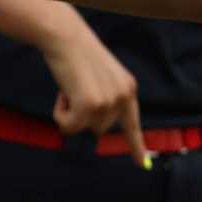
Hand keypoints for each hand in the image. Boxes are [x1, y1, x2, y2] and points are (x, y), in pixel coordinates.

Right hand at [41, 26, 150, 166]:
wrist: (66, 37)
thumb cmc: (76, 55)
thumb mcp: (100, 78)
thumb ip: (106, 99)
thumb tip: (97, 126)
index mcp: (129, 89)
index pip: (133, 124)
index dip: (136, 146)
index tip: (142, 164)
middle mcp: (123, 97)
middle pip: (99, 128)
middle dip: (83, 116)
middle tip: (74, 91)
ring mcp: (108, 103)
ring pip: (84, 128)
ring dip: (70, 114)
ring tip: (68, 89)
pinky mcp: (91, 106)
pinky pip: (69, 127)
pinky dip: (60, 114)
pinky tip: (62, 93)